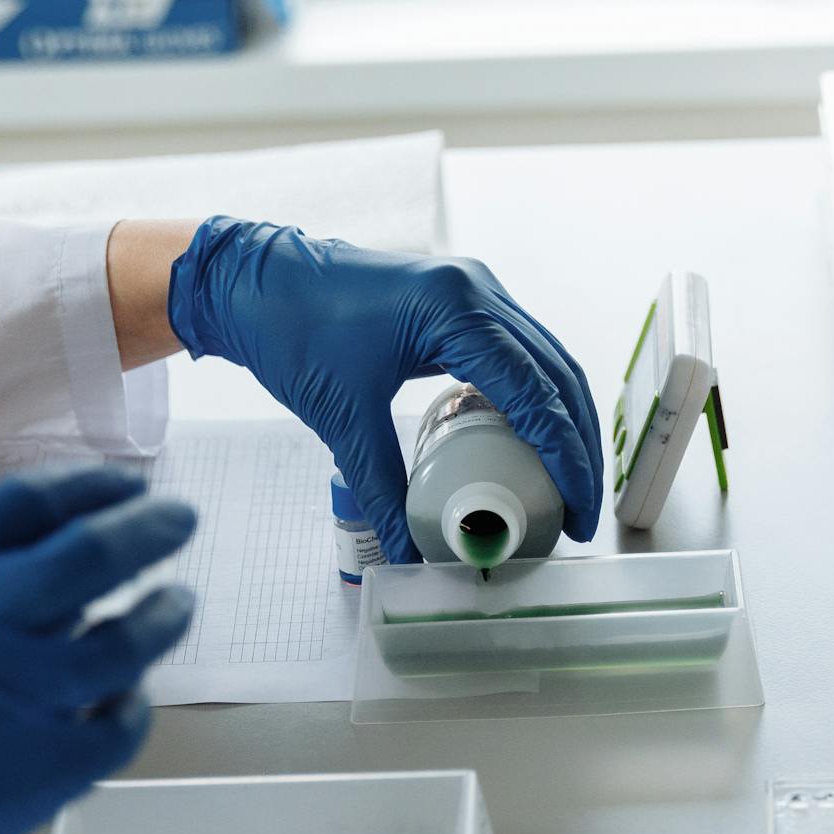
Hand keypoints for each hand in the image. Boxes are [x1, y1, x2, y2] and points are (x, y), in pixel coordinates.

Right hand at [0, 468, 196, 833]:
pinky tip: (127, 701)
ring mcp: (3, 704)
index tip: (128, 486)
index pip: (24, 506)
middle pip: (89, 556)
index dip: (90, 488)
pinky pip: (119, 728)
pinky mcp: (32, 775)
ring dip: (160, 617)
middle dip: (148, 531)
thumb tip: (70, 571)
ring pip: (122, 642)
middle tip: (178, 522)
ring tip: (173, 605)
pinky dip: (133, 708)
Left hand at [164, 219, 601, 561]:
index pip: (537, 393)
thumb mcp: (342, 416)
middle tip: (581, 511)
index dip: (567, 457)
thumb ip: (382, 486)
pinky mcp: (464, 300)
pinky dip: (538, 400)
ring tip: (569, 484)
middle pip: (559, 376)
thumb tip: (407, 552)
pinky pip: (521, 353)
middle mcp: (478, 289)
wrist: (253, 281)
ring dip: (566, 423)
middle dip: (580, 447)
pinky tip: (534, 445)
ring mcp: (475, 289)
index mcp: (454, 307)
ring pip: (549, 362)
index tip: (577, 510)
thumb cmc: (290, 328)